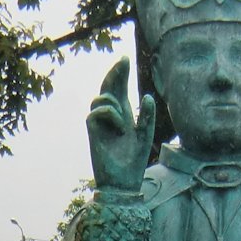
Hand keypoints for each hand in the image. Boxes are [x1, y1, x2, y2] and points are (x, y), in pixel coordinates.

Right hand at [86, 56, 155, 191]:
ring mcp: (100, 124)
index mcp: (124, 114)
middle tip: (123, 61)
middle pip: (107, 87)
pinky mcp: (93, 132)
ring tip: (125, 124)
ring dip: (114, 105)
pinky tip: (120, 128)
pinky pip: (97, 111)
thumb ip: (147, 117)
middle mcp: (111, 116)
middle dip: (114, 73)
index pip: (119, 89)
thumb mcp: (146, 136)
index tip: (125, 58)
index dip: (120, 73)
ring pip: (100, 98)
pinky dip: (110, 115)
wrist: (123, 181)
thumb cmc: (134, 161)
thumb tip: (147, 96)